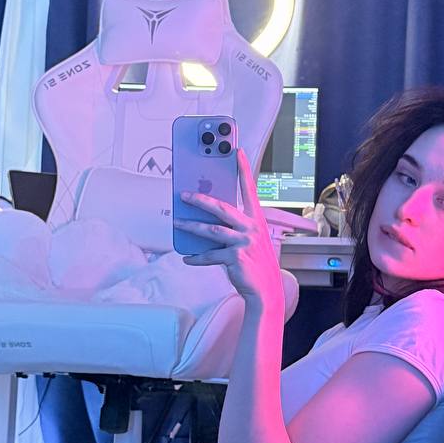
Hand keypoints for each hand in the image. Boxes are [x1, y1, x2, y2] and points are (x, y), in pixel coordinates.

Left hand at [173, 147, 283, 306]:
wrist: (265, 290)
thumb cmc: (256, 263)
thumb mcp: (250, 240)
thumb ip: (233, 228)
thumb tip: (207, 220)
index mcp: (256, 220)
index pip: (249, 189)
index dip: (243, 169)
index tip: (237, 151)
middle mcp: (252, 228)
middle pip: (222, 208)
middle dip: (200, 200)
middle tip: (183, 195)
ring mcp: (244, 242)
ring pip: (212, 230)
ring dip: (191, 227)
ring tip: (177, 224)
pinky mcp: (236, 257)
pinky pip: (210, 255)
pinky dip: (197, 257)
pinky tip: (187, 257)